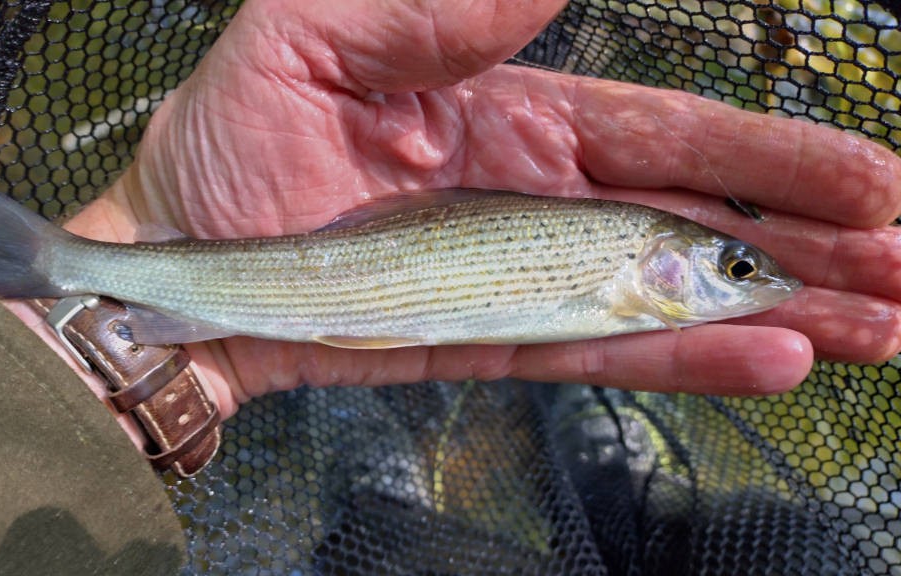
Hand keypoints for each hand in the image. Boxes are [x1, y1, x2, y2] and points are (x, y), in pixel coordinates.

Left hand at [14, 0, 900, 421]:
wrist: (178, 259)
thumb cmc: (231, 138)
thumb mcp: (313, 33)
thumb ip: (435, 4)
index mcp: (512, 115)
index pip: (666, 138)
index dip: (768, 159)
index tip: (870, 179)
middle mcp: (534, 199)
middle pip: (694, 220)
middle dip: (804, 242)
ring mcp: (516, 277)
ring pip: (665, 295)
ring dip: (773, 311)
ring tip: (879, 325)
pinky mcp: (484, 343)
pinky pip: (595, 350)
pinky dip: (680, 357)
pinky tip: (768, 360)